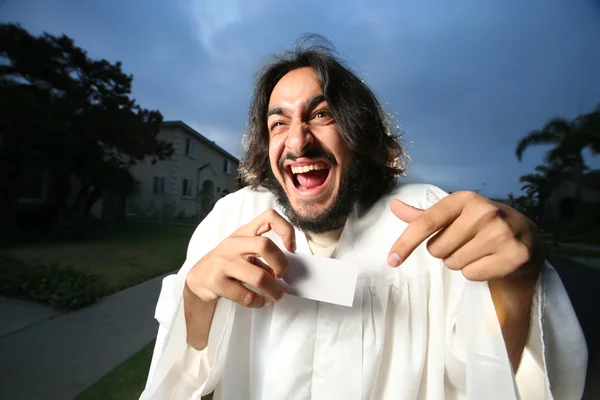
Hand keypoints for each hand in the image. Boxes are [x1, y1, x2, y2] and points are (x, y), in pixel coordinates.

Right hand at [186, 209, 295, 307]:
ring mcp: (223, 261)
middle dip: (281, 264)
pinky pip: (246, 295)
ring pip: (259, 276)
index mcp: (244, 232)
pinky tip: (260, 301)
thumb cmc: (227, 263)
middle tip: (282, 275)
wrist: (198, 278)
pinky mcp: (217, 281)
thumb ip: (263, 255)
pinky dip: (259, 302)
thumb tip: (285, 268)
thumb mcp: (243, 251)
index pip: (268, 217)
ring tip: (277, 295)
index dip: (286, 230)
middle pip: (265, 245)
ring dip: (274, 290)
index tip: (291, 248)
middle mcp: (233, 243)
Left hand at [387, 191, 542, 281]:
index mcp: (464, 198)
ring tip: (478, 250)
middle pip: (436, 249)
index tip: (391, 260)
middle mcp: (484, 212)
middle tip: (464, 243)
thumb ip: (423, 215)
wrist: (526, 237)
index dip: (406, 243)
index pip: (426, 223)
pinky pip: (472, 275)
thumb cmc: (480, 225)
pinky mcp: (514, 255)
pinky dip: (476, 273)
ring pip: (453, 263)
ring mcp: (501, 233)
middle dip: (444, 251)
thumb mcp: (454, 214)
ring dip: (459, 262)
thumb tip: (393, 206)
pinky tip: (490, 260)